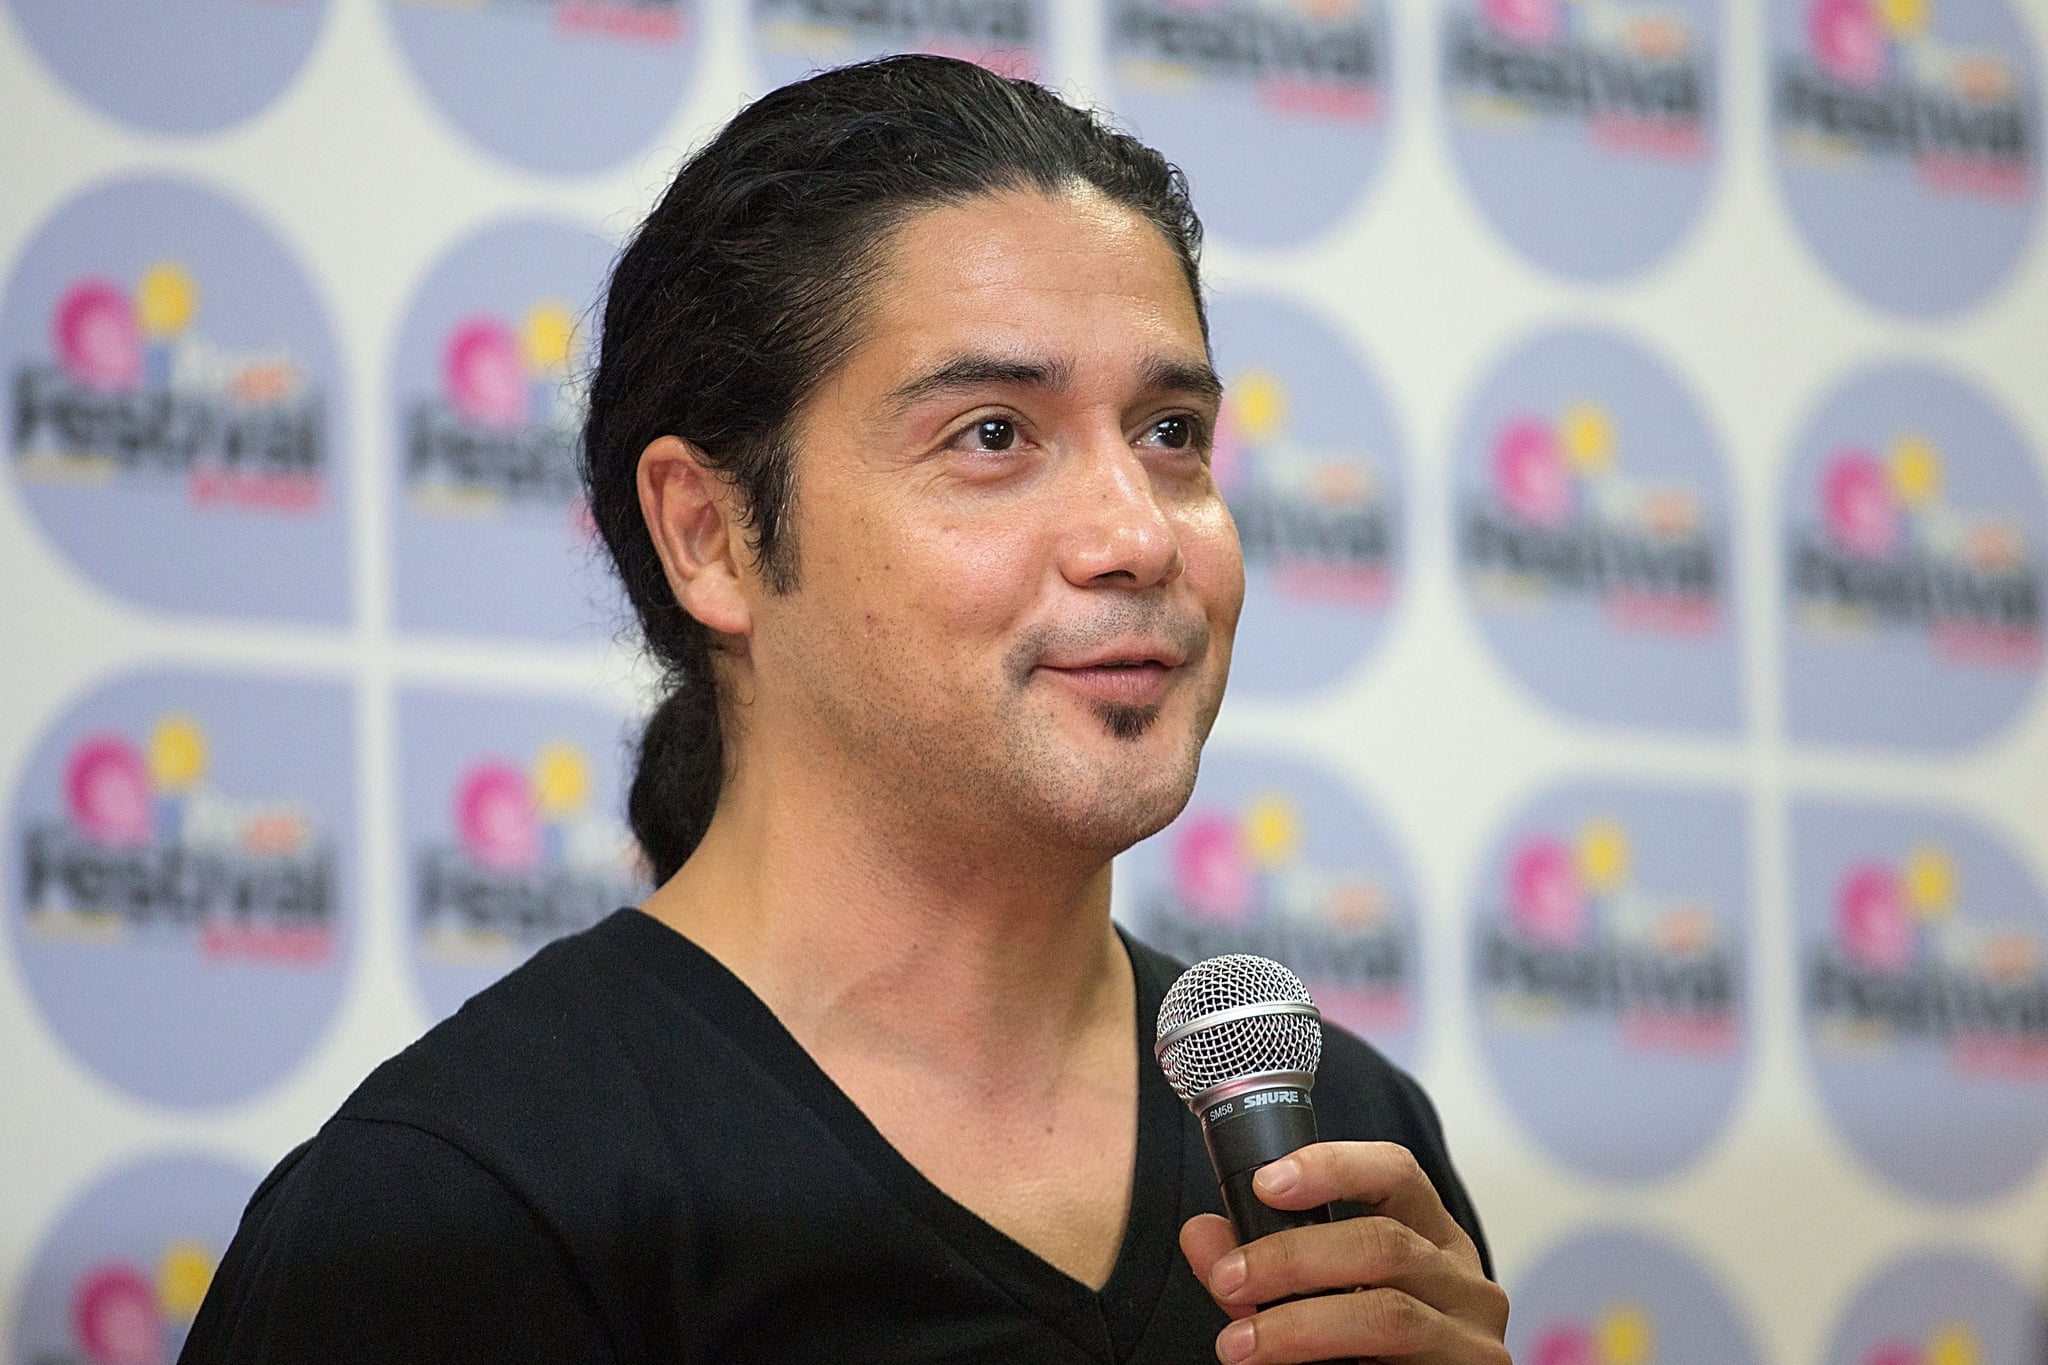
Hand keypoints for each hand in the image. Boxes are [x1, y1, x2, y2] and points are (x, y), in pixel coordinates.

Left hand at [1178, 1141, 1508, 1364]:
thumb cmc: (1368, 1354)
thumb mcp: (1315, 1299)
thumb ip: (1260, 1266)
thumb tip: (1201, 1235)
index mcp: (1430, 1239)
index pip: (1396, 1172)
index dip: (1332, 1166)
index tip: (1266, 1183)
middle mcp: (1463, 1280)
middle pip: (1383, 1242)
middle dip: (1292, 1257)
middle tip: (1229, 1279)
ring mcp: (1473, 1337)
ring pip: (1388, 1313)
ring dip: (1300, 1325)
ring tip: (1239, 1346)